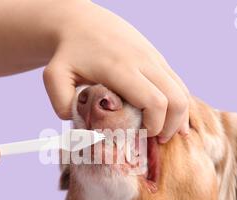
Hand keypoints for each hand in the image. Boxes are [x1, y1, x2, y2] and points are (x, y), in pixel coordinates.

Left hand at [43, 0, 189, 140]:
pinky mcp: (157, 57)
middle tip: (157, 141)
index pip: (154, 102)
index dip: (154, 125)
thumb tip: (80, 124)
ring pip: (182, 90)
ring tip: (165, 134)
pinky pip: (178, 83)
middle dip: (171, 125)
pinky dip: (179, 103)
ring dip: (179, 116)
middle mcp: (143, 61)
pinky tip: (172, 118)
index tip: (140, 136)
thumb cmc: (68, 53)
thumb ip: (62, 102)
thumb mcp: (54, 76)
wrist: (81, 22)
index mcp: (120, 68)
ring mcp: (154, 57)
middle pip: (176, 98)